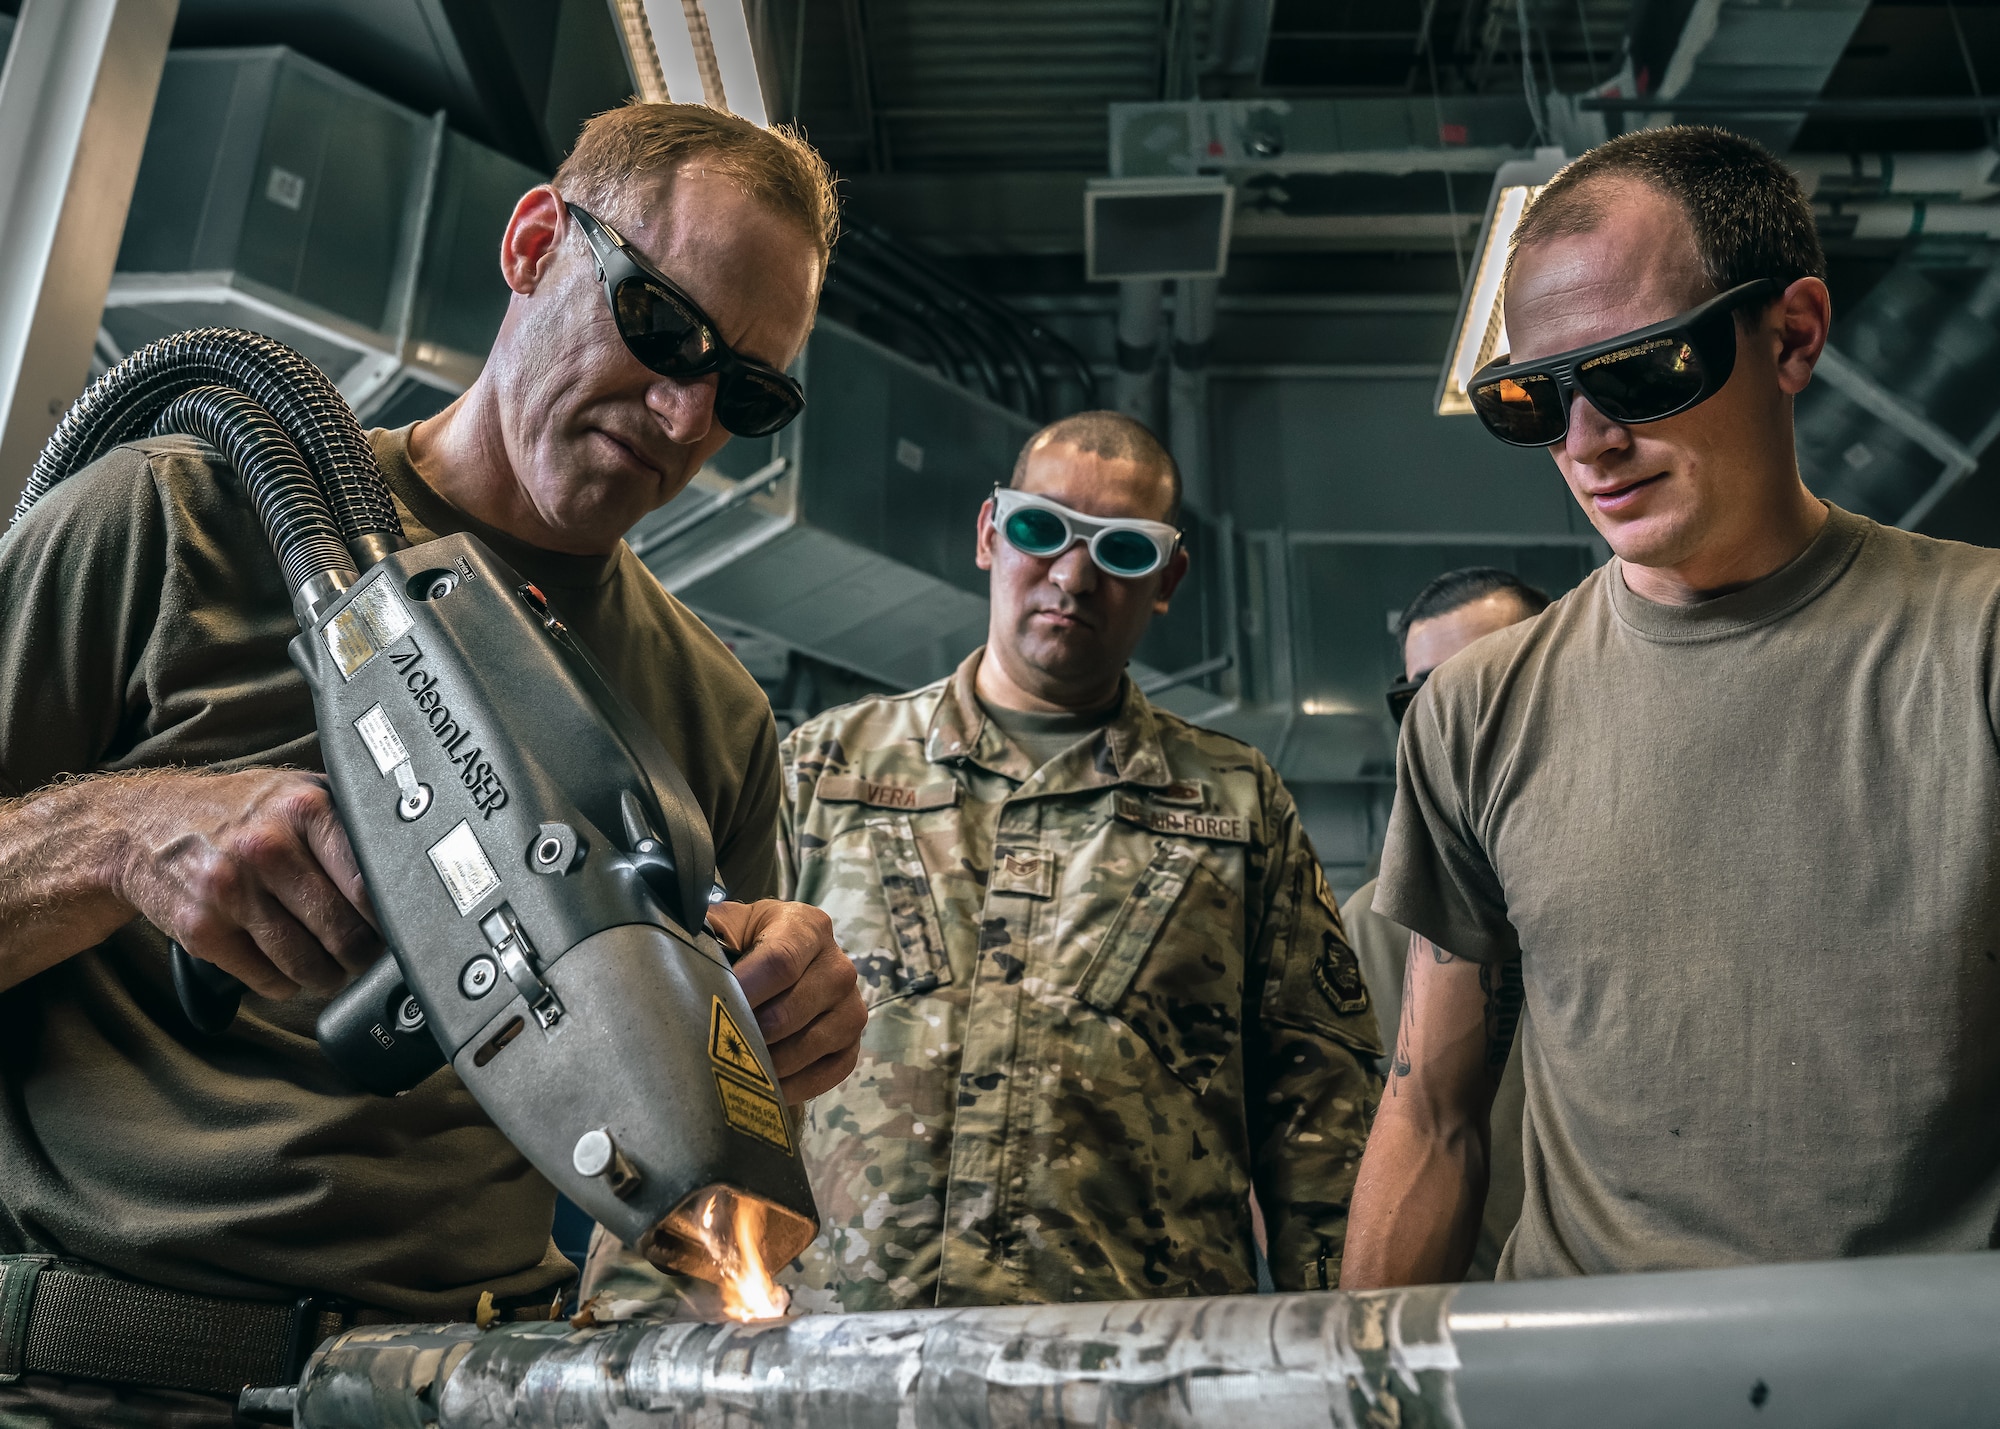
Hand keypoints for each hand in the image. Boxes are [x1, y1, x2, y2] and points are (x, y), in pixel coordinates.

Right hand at [112, 769, 380, 999]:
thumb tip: (402, 867)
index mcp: (303, 808)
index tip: (396, 929)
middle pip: (342, 931)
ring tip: (330, 967)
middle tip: (365, 955)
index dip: (389, 917)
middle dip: (362, 955)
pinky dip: (284, 983)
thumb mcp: (294, 792)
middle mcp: (266, 847)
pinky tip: (286, 966)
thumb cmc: (234, 812)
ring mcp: (230, 891)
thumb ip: (344, 821)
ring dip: (326, 976)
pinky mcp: (202, 930)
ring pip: (307, 964)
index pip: (367, 883)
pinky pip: (267, 978)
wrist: (141, 825)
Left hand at [706, 899, 863, 1102]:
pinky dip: (793, 1086)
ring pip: (810, 1046)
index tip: (712, 1009)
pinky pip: (828, 1074)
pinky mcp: (852, 1044)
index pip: (779, 962)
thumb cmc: (747, 943)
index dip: (745, 991)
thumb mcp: (730, 924)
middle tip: (713, 1045)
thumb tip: (680, 958)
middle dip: (748, 1033)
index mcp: (807, 927)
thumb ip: (711, 933)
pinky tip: (763, 1085)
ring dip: (767, 1062)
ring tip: (734, 1064)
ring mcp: (852, 1008)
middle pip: (791, 1011)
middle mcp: (839, 966)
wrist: (784, 958)